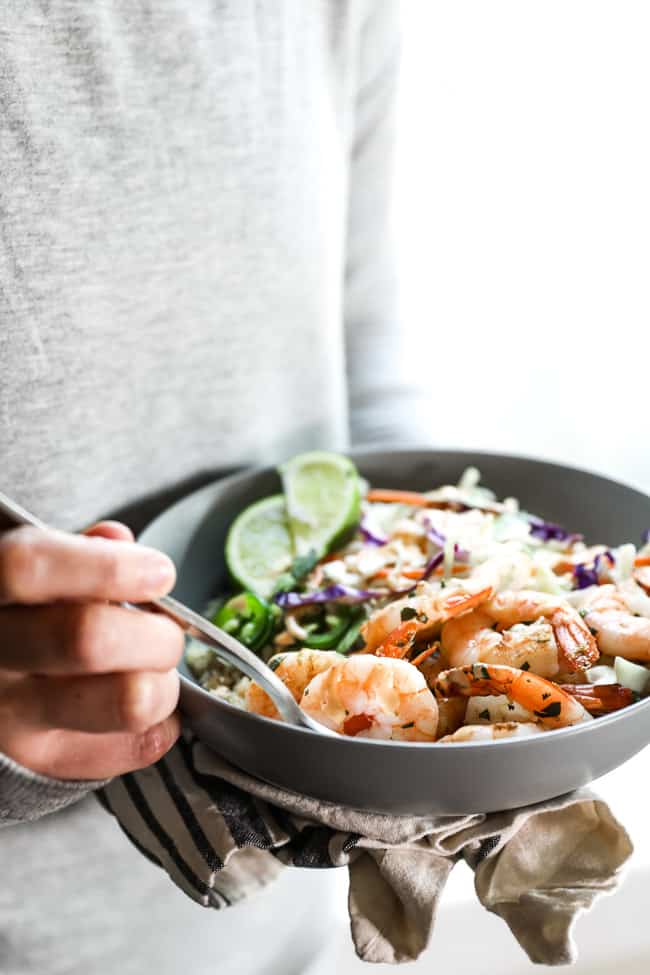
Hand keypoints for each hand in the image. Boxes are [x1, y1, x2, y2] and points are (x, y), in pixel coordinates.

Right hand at [0, 521, 183, 779]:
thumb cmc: (20, 613)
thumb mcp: (30, 569)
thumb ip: (72, 551)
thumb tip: (116, 541)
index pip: (29, 568)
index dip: (108, 567)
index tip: (159, 572)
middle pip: (89, 639)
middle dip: (154, 631)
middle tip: (167, 630)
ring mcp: (13, 719)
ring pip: (126, 701)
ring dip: (165, 680)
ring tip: (157, 670)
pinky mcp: (45, 762)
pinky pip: (138, 744)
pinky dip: (163, 722)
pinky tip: (143, 699)